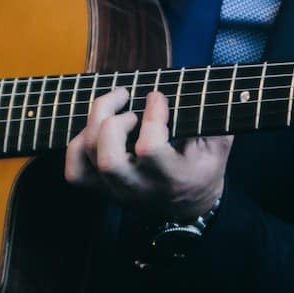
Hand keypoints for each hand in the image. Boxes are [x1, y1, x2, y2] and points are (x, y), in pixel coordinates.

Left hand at [64, 87, 231, 219]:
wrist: (191, 203)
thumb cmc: (204, 166)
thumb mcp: (218, 144)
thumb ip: (210, 119)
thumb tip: (190, 90)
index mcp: (172, 179)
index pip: (149, 148)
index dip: (152, 114)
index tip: (157, 96)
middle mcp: (140, 188)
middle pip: (108, 159)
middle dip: (113, 122)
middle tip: (129, 106)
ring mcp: (116, 190)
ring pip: (88, 158)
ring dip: (95, 122)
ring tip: (115, 105)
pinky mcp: (102, 189)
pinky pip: (75, 171)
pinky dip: (77, 143)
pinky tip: (96, 128)